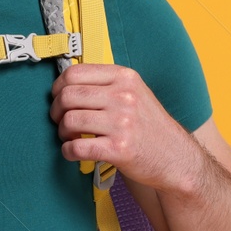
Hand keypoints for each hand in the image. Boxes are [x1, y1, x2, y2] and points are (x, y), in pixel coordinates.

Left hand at [49, 63, 200, 193]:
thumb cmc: (148, 126)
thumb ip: (105, 84)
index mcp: (125, 77)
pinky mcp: (119, 149)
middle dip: (56, 111)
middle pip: (68, 96)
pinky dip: (68, 151)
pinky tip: (73, 152)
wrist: (175, 157)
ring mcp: (123, 123)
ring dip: (62, 132)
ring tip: (70, 137)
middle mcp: (124, 96)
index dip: (58, 87)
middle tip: (60, 120)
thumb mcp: (134, 92)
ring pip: (69, 121)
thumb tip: (64, 85)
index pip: (75, 73)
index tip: (58, 98)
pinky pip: (77, 147)